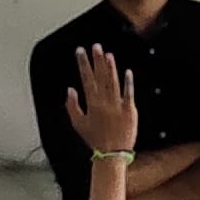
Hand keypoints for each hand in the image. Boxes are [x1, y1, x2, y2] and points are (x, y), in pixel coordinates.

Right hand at [63, 43, 140, 159]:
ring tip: (108, 54)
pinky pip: (129, 93)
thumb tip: (70, 90)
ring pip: (113, 82)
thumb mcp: (78, 124)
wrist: (112, 153)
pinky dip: (128, 82)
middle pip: (100, 77)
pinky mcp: (130, 110)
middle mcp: (104, 102)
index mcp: (91, 104)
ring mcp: (117, 105)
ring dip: (111, 67)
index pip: (86, 79)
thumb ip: (72, 106)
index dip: (83, 64)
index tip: (80, 51)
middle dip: (97, 60)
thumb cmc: (95, 140)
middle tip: (95, 46)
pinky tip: (127, 71)